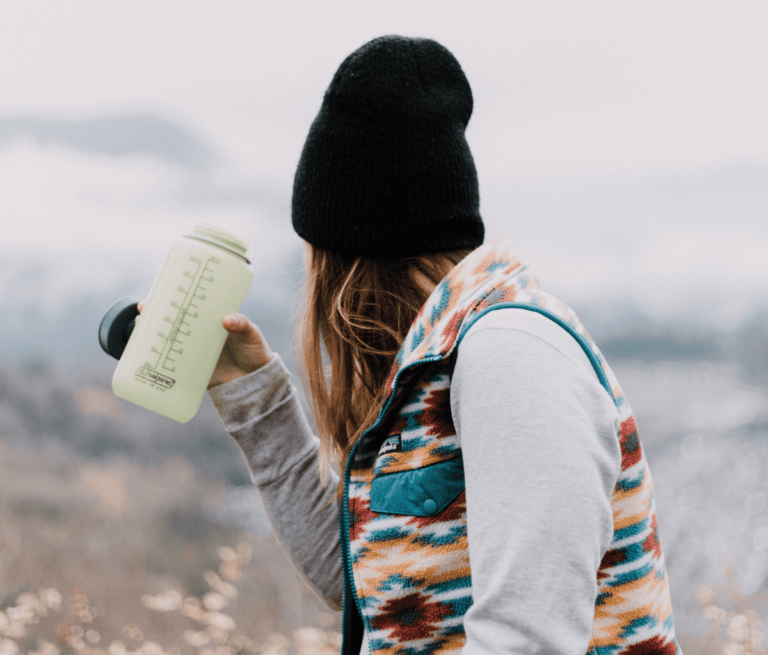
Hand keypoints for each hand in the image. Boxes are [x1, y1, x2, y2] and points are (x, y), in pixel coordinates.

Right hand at [136, 301, 274, 389]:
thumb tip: (226, 319)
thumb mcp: (252, 334)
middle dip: (155, 316)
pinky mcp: (193, 370)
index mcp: (212, 321)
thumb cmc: (256, 351)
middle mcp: (200, 335)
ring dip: (151, 336)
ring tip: (140, 330)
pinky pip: (172, 364)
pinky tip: (146, 357)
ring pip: (169, 341)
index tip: (158, 293)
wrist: (258, 381)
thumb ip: (243, 324)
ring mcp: (194, 352)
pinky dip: (159, 361)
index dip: (172, 299)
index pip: (190, 306)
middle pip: (173, 321)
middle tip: (143, 311)